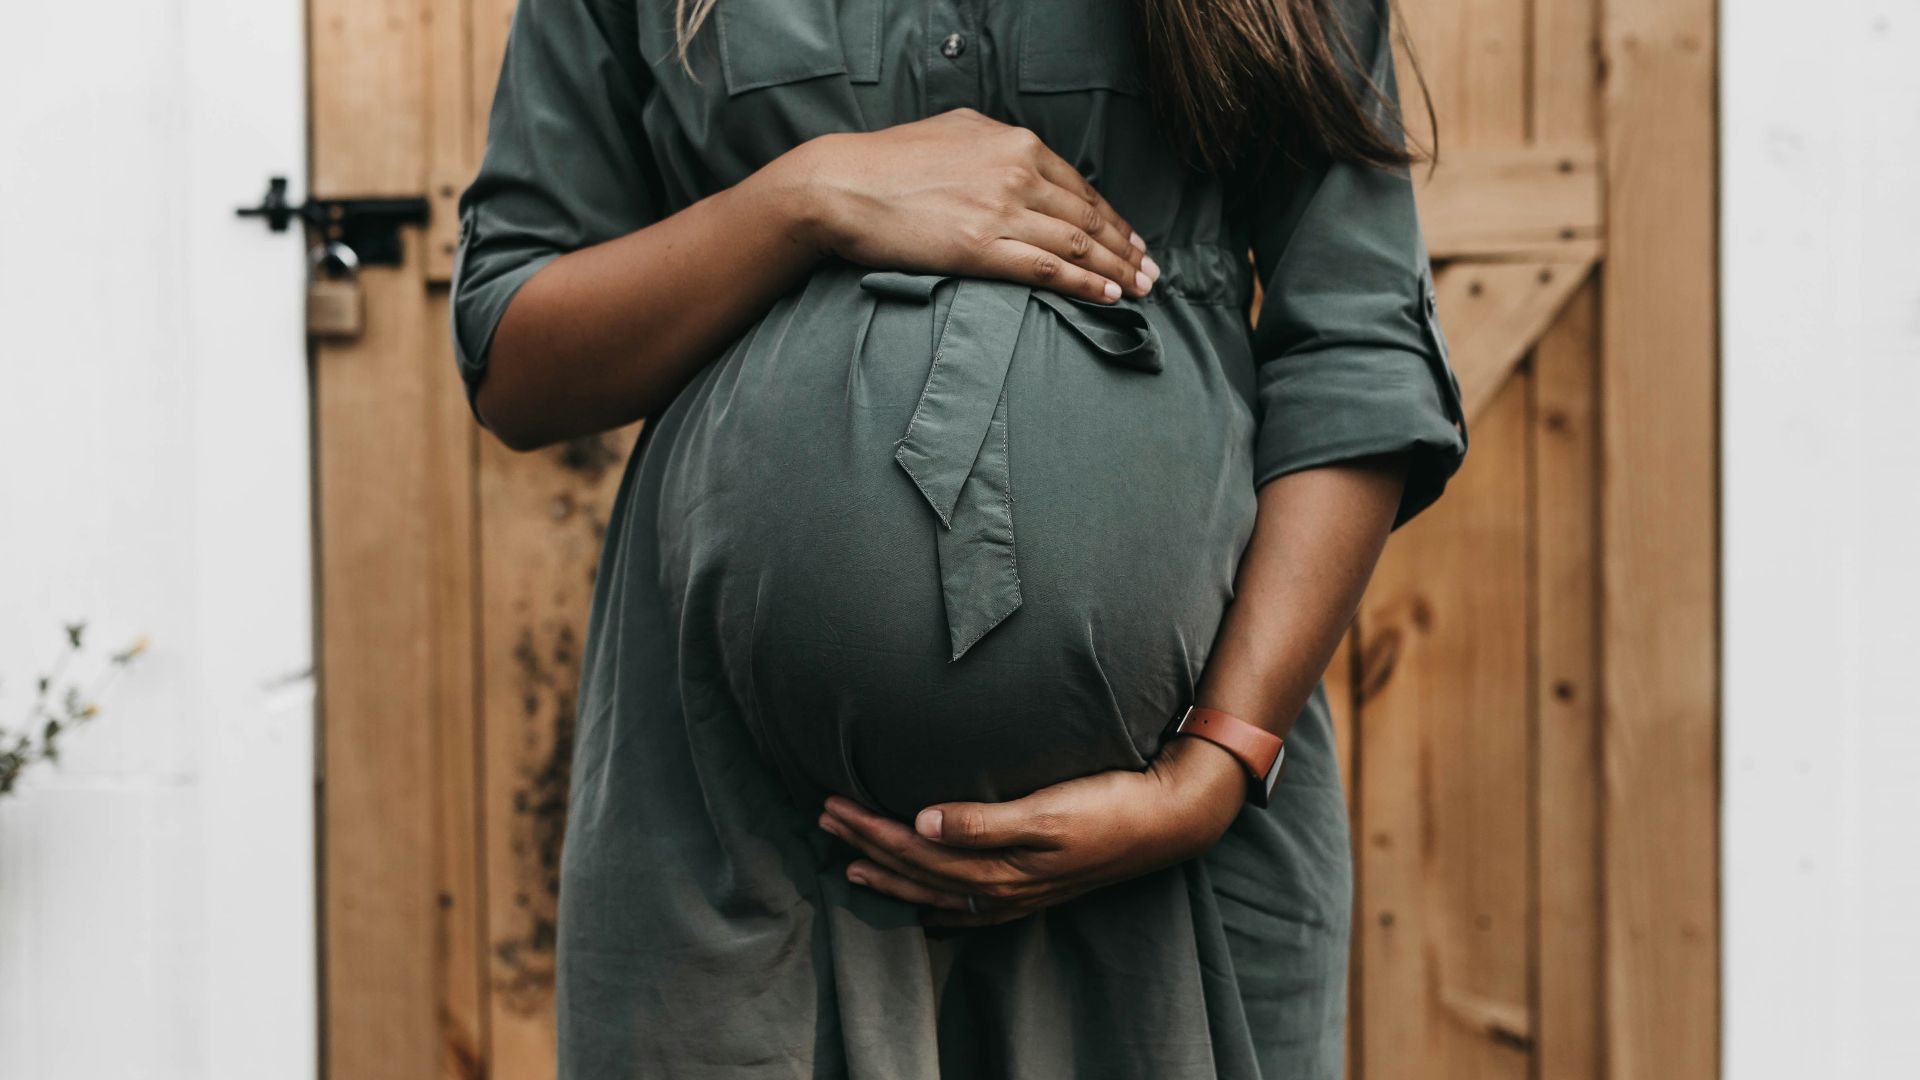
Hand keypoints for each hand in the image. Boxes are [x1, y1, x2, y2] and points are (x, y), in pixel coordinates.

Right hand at [788, 108, 1160, 303]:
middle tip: (1152, 272)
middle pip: (1088, 216)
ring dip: (1116, 270)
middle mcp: (1016, 172)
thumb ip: (995, 145)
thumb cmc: (888, 163)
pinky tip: (1107, 296)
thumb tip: (1020, 156)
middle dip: (1125, 248)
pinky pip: (1048, 269)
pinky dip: (1084, 284)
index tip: (1131, 240)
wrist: (841, 185)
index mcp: (1013, 143)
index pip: (1080, 186)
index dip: (1113, 218)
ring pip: (1076, 244)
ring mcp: (1001, 210)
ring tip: (1139, 289)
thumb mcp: (953, 133)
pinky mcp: (980, 247)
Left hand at [818, 734, 1247, 926]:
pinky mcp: (1036, 888)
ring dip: (892, 875)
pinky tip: (925, 908)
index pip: (915, 850)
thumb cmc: (1109, 805)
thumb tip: (922, 822)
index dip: (870, 829)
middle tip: (824, 819)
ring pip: (937, 891)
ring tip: (851, 862)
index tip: (831, 805)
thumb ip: (984, 820)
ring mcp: (1020, 893)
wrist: (1168, 820)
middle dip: (867, 846)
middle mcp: (1003, 887)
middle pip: (917, 871)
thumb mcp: (1048, 809)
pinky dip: (939, 906)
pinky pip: (971, 907)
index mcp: (999, 865)